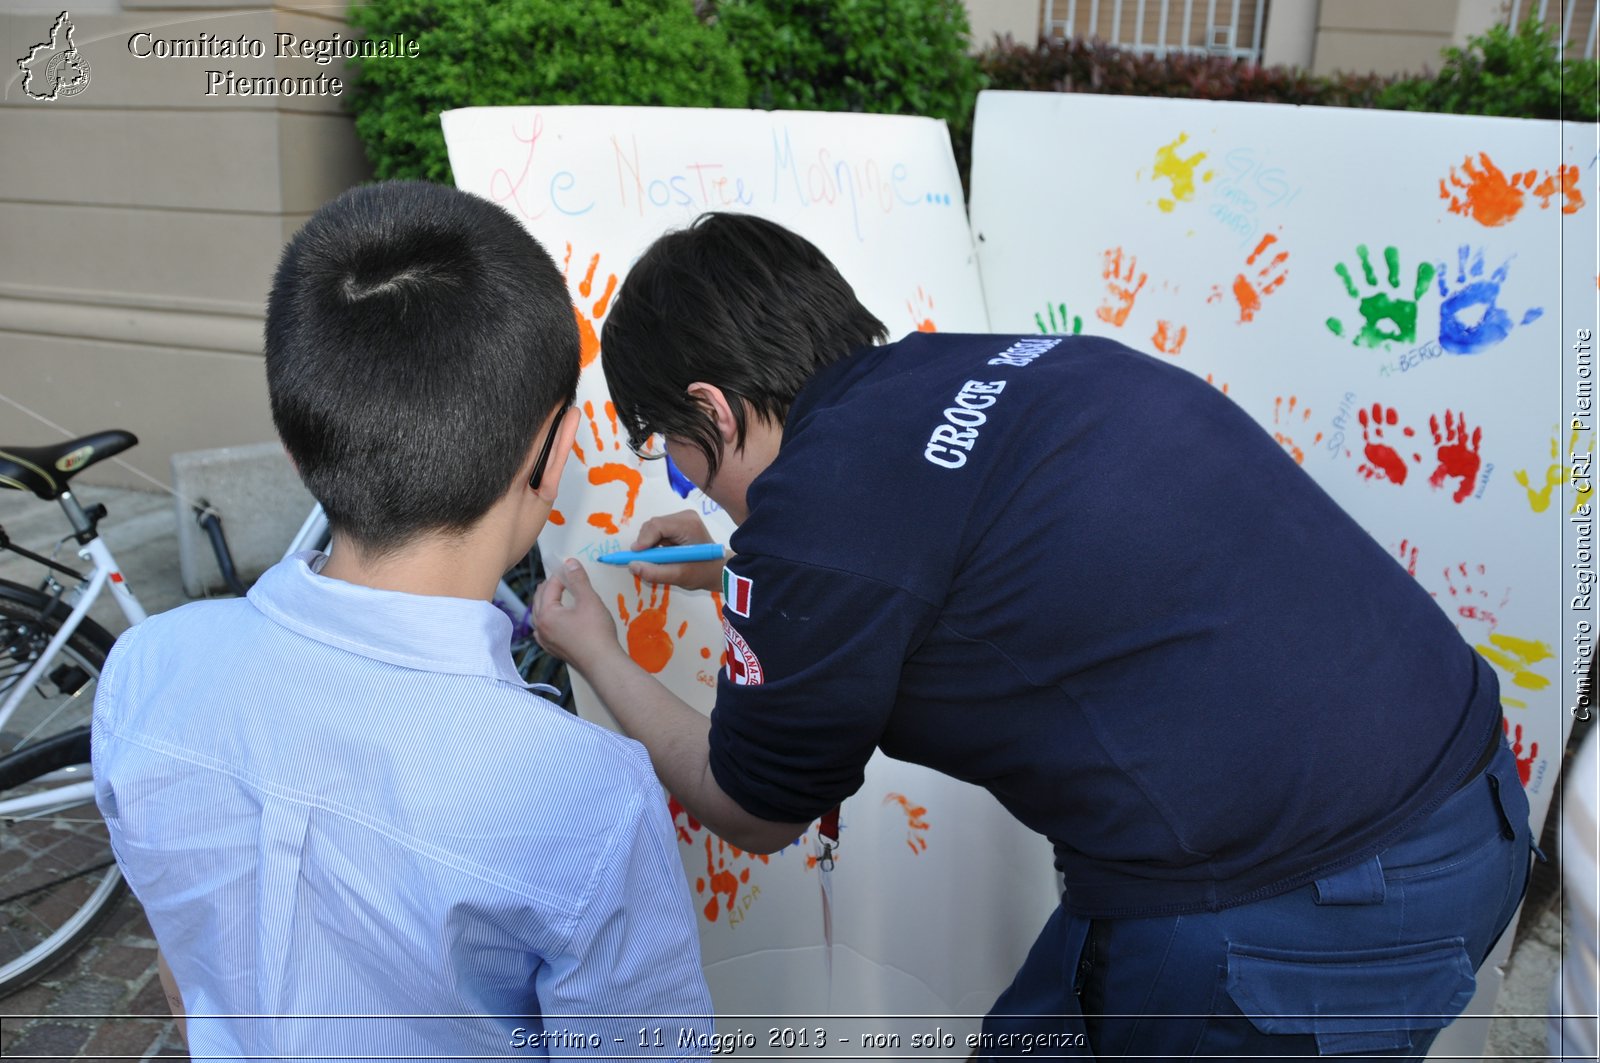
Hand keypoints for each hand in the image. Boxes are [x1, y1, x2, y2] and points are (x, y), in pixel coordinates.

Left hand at [533, 559, 625, 674]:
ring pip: (540, 615)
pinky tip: (557, 618)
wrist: (603, 664)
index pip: (549, 587)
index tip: (571, 567)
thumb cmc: (596, 632)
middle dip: (551, 587)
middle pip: (540, 600)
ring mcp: (546, 641)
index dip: (560, 575)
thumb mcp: (589, 600)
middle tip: (564, 577)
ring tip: (559, 594)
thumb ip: (578, 580)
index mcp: (546, 614)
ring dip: (548, 602)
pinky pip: (545, 629)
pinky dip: (550, 618)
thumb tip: (570, 563)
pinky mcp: (554, 650)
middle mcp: (541, 628)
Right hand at [629, 510, 724, 591]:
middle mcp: (684, 517)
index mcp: (688, 525)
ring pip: (652, 529)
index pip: (657, 526)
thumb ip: (655, 572)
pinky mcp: (676, 525)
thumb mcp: (680, 576)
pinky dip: (653, 545)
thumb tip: (632, 566)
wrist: (717, 570)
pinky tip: (662, 556)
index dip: (643, 541)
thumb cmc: (703, 572)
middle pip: (652, 526)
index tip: (635, 558)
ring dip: (649, 546)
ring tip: (658, 561)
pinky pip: (656, 533)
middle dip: (645, 545)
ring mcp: (680, 519)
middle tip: (645, 563)